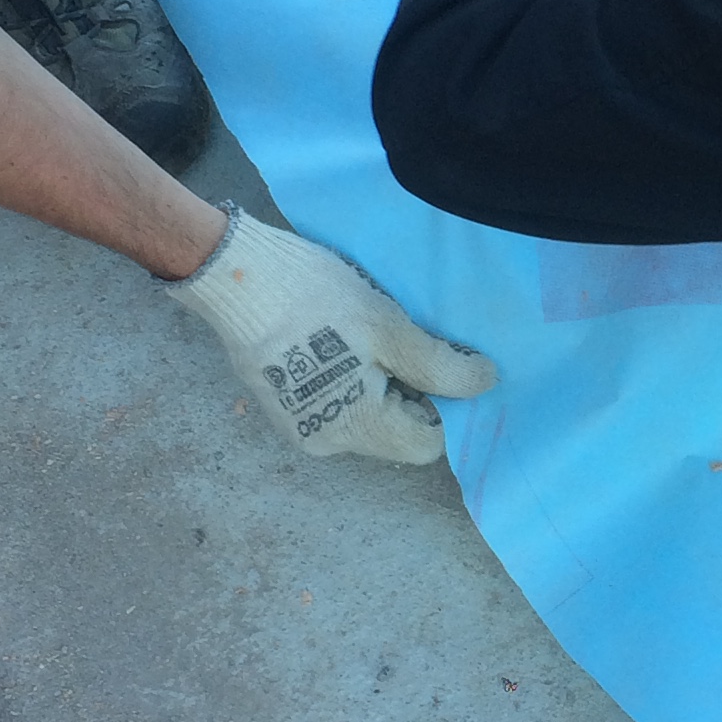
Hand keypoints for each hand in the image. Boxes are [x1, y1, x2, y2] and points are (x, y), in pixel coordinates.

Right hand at [164, 209, 497, 466]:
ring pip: (364, 417)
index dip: (441, 405)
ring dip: (376, 384)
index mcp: (358, 429)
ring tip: (361, 336)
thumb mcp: (390, 327)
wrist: (235, 276)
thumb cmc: (317, 300)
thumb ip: (441, 365)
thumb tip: (486, 384)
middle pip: (394, 432)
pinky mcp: (279, 406)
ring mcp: (298, 427)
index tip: (431, 361)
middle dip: (407, 392)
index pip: (427, 444)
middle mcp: (327, 442)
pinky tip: (333, 340)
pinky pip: (333, 404)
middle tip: (395, 340)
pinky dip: (345, 379)